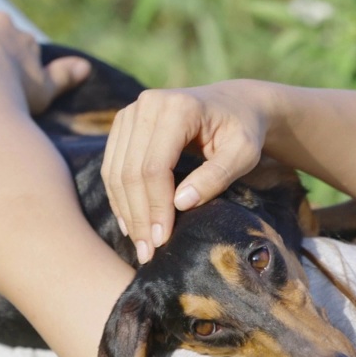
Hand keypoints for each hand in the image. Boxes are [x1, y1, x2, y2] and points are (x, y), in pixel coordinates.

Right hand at [101, 81, 269, 263]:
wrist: (234, 104)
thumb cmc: (243, 131)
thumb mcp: (243, 154)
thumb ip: (216, 176)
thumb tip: (180, 203)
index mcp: (178, 108)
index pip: (155, 167)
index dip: (156, 207)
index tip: (162, 240)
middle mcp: (147, 105)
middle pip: (130, 171)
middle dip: (138, 216)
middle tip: (147, 252)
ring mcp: (131, 113)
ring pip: (115, 171)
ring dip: (125, 211)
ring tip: (139, 244)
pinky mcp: (123, 124)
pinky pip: (112, 166)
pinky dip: (119, 198)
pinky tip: (130, 223)